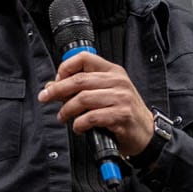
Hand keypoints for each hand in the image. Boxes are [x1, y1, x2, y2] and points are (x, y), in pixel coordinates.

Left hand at [38, 53, 155, 155]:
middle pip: (79, 80)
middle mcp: (118, 81)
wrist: (146, 133)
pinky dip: (79, 124)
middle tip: (46, 98)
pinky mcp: (121, 115)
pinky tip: (78, 127)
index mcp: (113, 71)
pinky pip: (92, 117)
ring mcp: (121, 98)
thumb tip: (53, 86)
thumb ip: (83, 88)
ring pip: (83, 98)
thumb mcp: (107, 93)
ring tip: (63, 117)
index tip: (55, 81)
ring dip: (67, 110)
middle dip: (57, 90)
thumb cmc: (124, 113)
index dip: (65, 68)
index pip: (84, 58)